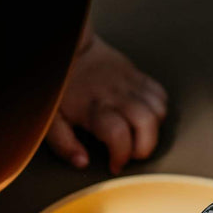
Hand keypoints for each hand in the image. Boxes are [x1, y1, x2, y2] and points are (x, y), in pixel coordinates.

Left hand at [46, 34, 167, 174]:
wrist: (69, 47)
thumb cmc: (60, 87)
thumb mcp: (52, 119)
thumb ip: (64, 144)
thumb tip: (82, 162)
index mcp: (94, 108)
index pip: (119, 136)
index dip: (120, 156)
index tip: (114, 165)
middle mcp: (117, 95)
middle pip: (147, 124)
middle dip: (144, 148)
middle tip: (131, 154)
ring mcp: (130, 84)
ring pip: (159, 111)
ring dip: (153, 131)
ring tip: (137, 137)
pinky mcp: (138, 76)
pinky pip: (160, 95)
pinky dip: (158, 111)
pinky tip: (143, 118)